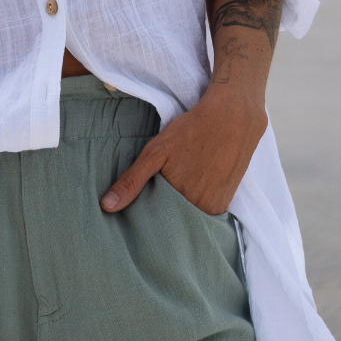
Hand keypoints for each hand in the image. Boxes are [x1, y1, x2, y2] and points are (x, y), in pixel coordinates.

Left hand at [100, 79, 266, 216]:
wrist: (233, 117)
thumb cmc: (191, 131)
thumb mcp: (156, 152)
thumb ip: (132, 181)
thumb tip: (107, 207)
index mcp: (181, 202)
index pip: (156, 223)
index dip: (146, 216)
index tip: (137, 212)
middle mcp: (201, 210)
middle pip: (174, 221)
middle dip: (163, 213)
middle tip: (158, 191)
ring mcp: (216, 207)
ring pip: (189, 217)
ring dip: (181, 208)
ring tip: (177, 186)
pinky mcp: (226, 202)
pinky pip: (205, 212)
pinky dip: (196, 203)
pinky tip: (192, 184)